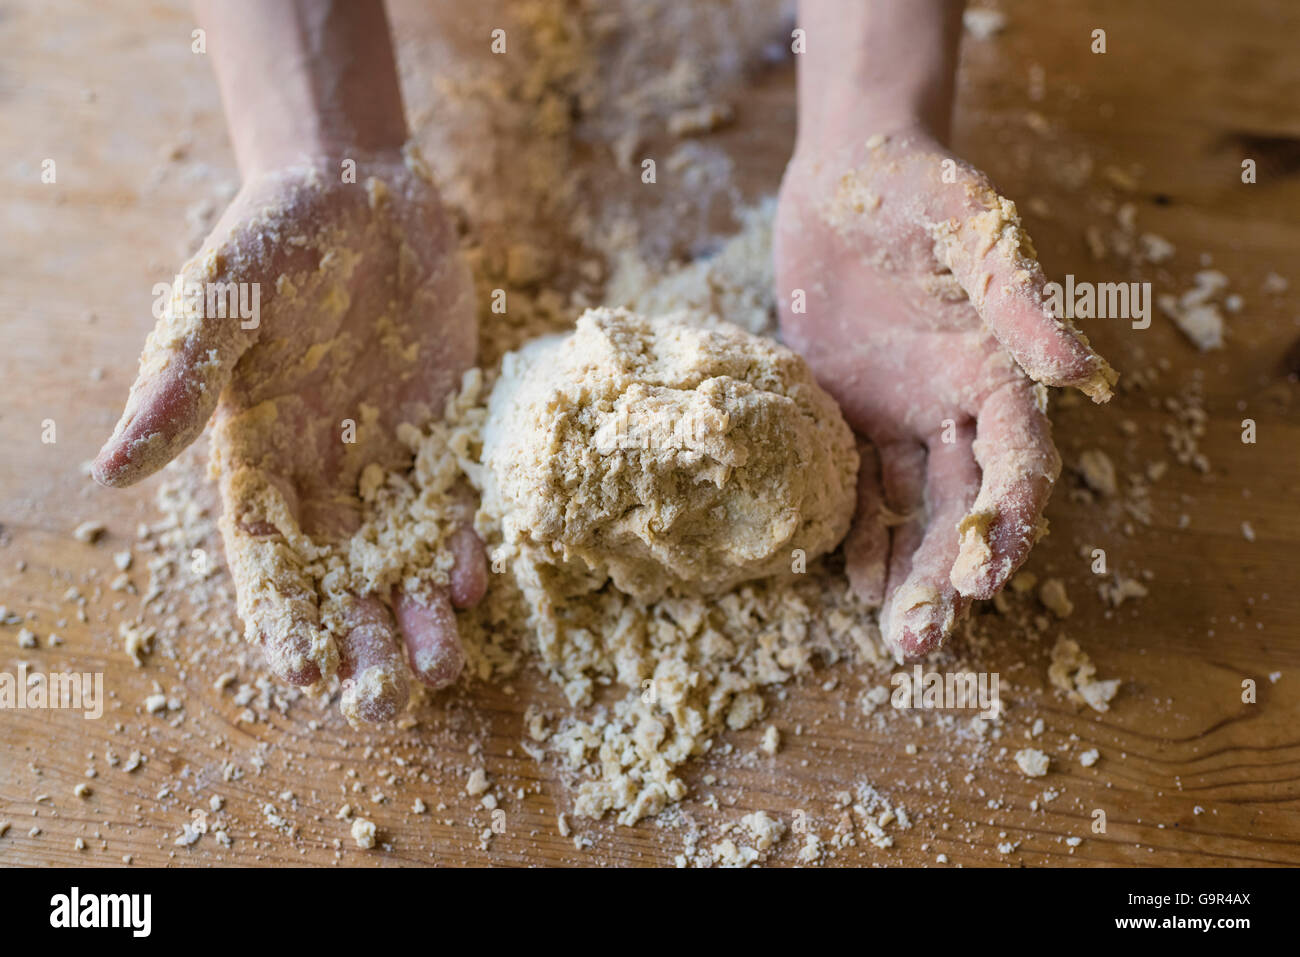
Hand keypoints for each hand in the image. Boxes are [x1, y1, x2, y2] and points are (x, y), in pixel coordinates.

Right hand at [93, 149, 485, 720]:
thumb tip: (112, 473)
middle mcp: (324, 477)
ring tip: (440, 666)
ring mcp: (390, 462)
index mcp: (257, 460)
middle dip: (360, 642)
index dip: (282, 618)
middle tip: (382, 698)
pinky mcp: (447, 437)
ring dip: (420, 617)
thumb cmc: (274, 239)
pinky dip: (464, 551)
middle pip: (340, 582)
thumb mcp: (221, 301)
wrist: (361, 191)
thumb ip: (182, 383)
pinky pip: (457, 511)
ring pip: (404, 562)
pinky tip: (474, 584)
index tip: (302, 670)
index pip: (265, 560)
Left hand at [774, 126, 1115, 659]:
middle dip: (949, 574)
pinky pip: (855, 484)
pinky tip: (853, 581)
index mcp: (1000, 370)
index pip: (1017, 463)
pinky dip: (856, 532)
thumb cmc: (916, 187)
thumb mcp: (970, 226)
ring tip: (897, 637)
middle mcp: (956, 405)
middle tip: (926, 641)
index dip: (1008, 522)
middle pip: (962, 505)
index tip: (986, 578)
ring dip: (907, 571)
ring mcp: (901, 413)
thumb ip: (1016, 294)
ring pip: (911, 508)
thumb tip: (1080, 370)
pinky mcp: (848, 412)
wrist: (843, 175)